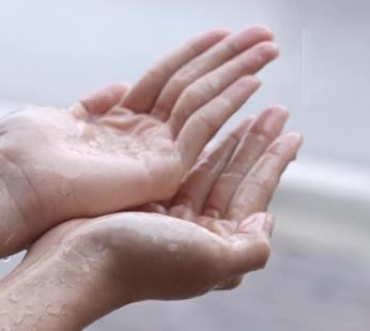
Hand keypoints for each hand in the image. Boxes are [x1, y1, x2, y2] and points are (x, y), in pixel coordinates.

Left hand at [0, 26, 278, 225]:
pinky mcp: (162, 169)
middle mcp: (145, 136)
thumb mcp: (59, 118)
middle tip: (266, 35)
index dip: (196, 52)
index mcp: (121, 122)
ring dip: (238, 71)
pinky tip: (252, 81)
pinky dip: (227, 103)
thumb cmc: (24, 154)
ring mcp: (156, 154)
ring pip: (205, 102)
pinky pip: (203, 127)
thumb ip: (94, 105)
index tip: (224, 32)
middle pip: (194, 85)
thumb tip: (118, 87)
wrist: (16, 186)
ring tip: (270, 47)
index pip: (168, 78)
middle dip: (230, 57)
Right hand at [21, 107, 300, 302]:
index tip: (293, 132)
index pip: (253, 193)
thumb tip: (268, 219)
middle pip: (233, 174)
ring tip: (247, 106)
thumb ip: (250, 249)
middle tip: (276, 107)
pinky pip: (176, 161)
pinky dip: (192, 139)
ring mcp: (167, 211)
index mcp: (215, 242)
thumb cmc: (143, 261)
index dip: (274, 161)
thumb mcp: (210, 263)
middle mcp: (194, 226)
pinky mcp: (142, 197)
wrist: (76, 263)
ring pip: (207, 164)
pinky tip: (202, 121)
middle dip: (255, 140)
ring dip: (229, 135)